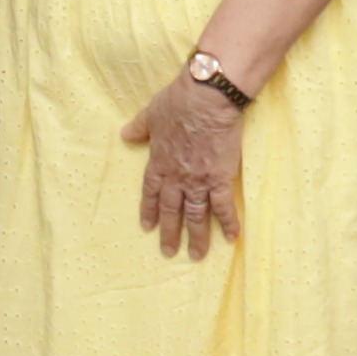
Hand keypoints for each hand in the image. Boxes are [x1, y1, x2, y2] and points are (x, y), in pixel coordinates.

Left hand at [122, 78, 243, 258]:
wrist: (206, 100)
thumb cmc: (177, 103)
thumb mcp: (151, 114)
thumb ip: (139, 128)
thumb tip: (125, 134)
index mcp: (159, 163)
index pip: (152, 193)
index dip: (150, 210)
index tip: (148, 227)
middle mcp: (177, 177)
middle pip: (172, 210)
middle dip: (170, 233)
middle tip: (168, 252)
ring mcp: (198, 180)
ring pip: (196, 215)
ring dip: (197, 237)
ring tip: (197, 255)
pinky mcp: (220, 178)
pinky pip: (224, 206)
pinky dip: (228, 223)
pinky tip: (231, 238)